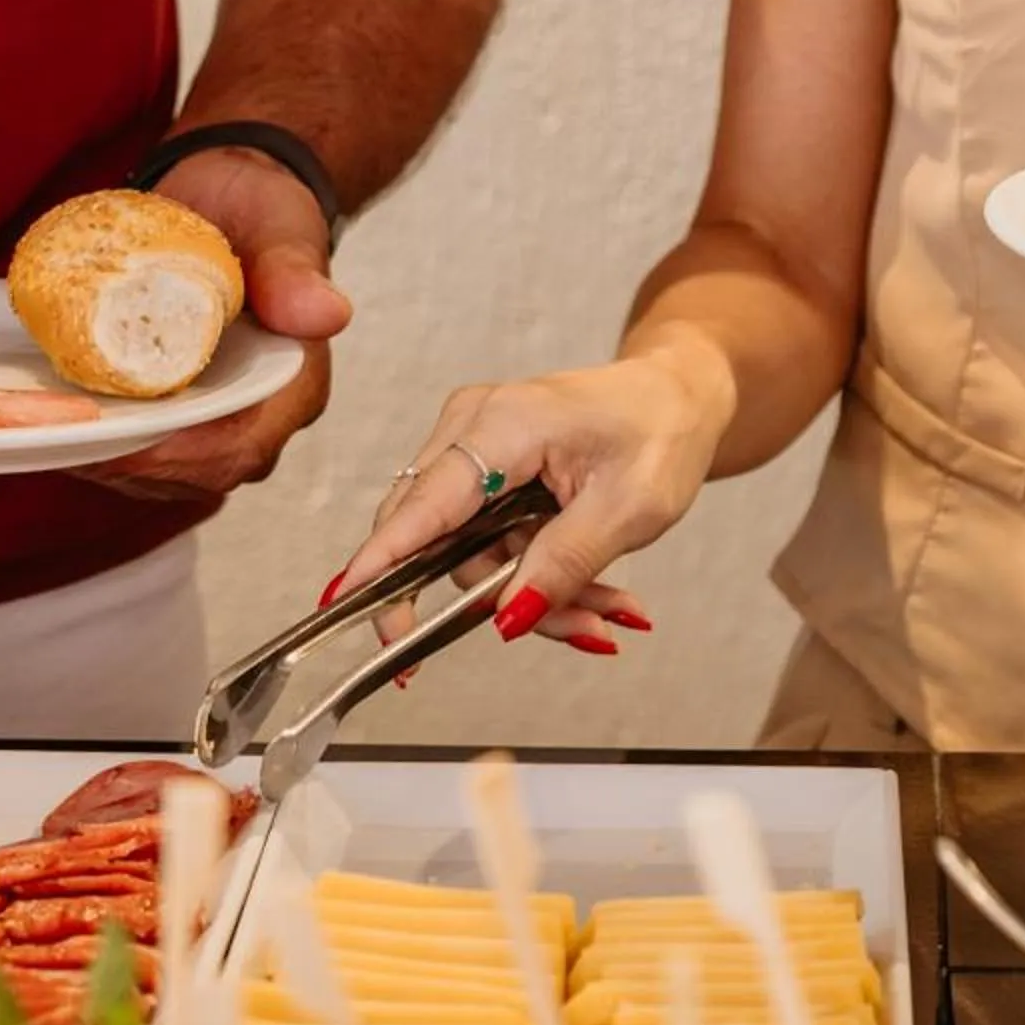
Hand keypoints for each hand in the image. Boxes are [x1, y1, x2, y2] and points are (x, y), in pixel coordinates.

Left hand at [79, 144, 353, 499]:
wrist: (229, 198)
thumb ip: (295, 271)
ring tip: (41, 426)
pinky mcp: (175, 411)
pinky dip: (91, 434)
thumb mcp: (280, 226)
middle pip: (189, 472)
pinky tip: (46, 414)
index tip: (116, 441)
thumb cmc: (261, 208)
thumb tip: (329, 314)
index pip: (238, 449)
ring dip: (97, 453)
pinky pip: (133, 444)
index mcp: (292, 386)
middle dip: (121, 460)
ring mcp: (212, 419)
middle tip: (57, 431)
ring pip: (154, 468)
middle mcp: (255, 417)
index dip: (175, 456)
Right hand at [322, 347, 732, 652]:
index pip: (424, 505)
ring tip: (606, 609)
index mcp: (504, 424)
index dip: (384, 563)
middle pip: (442, 543)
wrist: (675, 395)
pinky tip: (591, 590)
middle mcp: (471, 429)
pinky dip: (536, 574)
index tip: (349, 606)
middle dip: (503, 600)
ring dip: (536, 593)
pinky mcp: (483, 469)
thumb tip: (508, 617)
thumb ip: (565, 564)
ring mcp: (472, 447)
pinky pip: (486, 543)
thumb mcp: (632, 509)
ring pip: (469, 555)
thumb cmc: (660, 432)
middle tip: (580, 630)